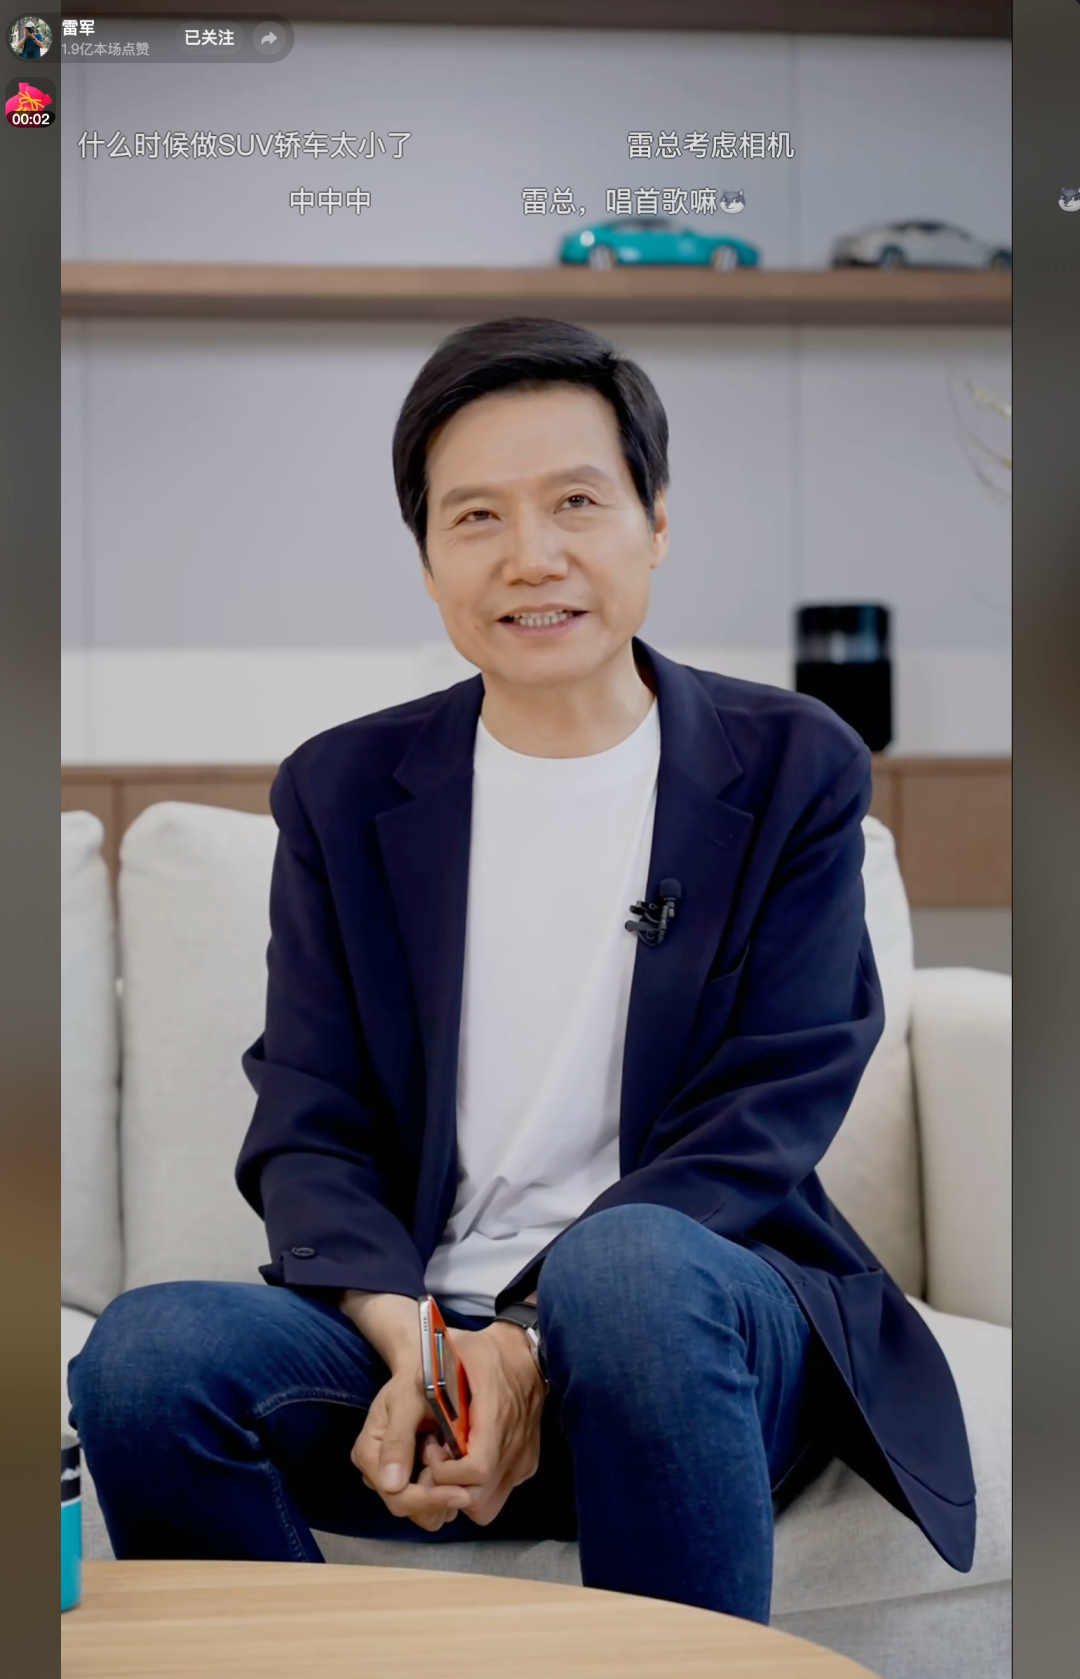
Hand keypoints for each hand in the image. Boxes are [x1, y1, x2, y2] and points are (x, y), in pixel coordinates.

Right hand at [350, 1363, 471, 1532]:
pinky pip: (429, 1502)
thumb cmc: (413, 1383)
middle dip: (439, 1500)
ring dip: (444, 1498)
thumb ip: (397, 1441)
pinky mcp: (410, 1480)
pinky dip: (445, 1492)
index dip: (429, 1499)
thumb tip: (391, 1485)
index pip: (396, 1496)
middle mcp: (376, 1472)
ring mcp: (393, 1478)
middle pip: (408, 1508)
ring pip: (421, 1511)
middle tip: (469, 1487)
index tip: (463, 1494)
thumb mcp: (406, 1403)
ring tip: (460, 1471)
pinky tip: (457, 1472)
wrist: (422, 1375)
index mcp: (368, 1454)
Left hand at [416, 1321, 546, 1526]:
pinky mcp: (527, 1463)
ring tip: (448, 1459)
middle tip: (434, 1455)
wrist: (519, 1349)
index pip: (475, 1472)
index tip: (430, 1450)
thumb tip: (388, 1484)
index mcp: (497, 1416)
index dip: (446, 1474)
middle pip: (478, 1500)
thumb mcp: (431, 1373)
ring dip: (461, 1492)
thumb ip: (403, 1430)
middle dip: (447, 1489)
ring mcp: (524, 1458)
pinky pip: (499, 1491)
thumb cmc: (472, 1354)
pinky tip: (465, 1458)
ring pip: (487, 1505)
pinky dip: (477, 1487)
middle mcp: (516, 1446)